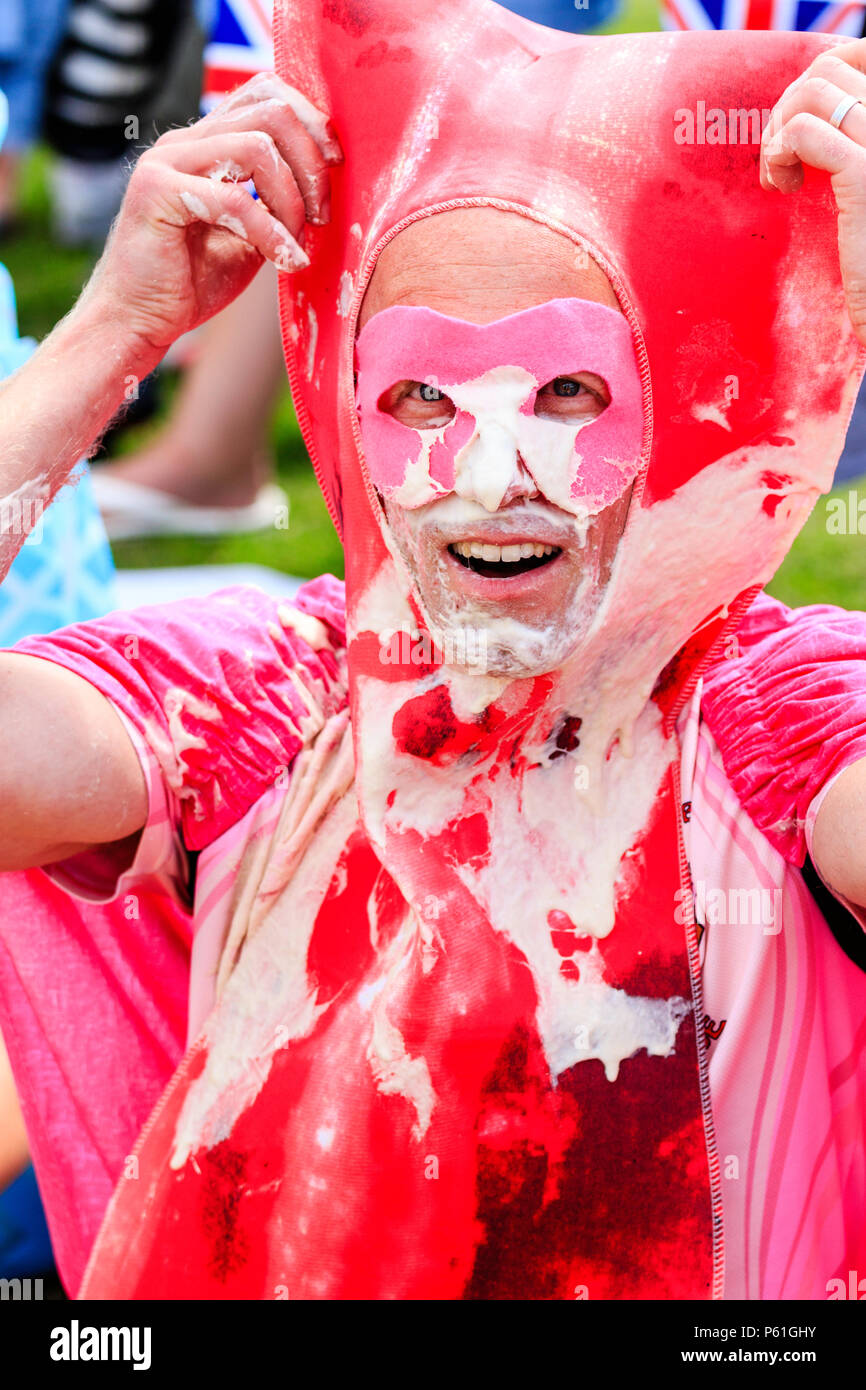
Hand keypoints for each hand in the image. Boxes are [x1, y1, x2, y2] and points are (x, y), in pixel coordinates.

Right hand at [85, 71, 341, 360]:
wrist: (137, 322)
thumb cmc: (188, 285)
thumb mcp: (248, 239)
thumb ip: (275, 205)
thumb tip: (324, 187)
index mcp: (205, 144)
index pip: (266, 95)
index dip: (311, 124)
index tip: (335, 170)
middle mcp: (184, 142)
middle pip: (270, 110)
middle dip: (310, 163)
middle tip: (321, 215)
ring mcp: (167, 161)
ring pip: (256, 147)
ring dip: (292, 199)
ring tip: (297, 242)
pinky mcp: (157, 191)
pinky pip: (234, 198)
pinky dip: (271, 232)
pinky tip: (286, 262)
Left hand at [761, 40, 865, 344]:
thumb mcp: (859, 185)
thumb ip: (848, 141)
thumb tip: (806, 110)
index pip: (861, 53)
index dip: (820, 73)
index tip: (800, 123)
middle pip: (828, 70)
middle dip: (788, 107)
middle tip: (780, 158)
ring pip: (814, 91)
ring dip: (779, 129)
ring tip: (780, 174)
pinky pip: (803, 132)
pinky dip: (779, 153)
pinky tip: (783, 187)